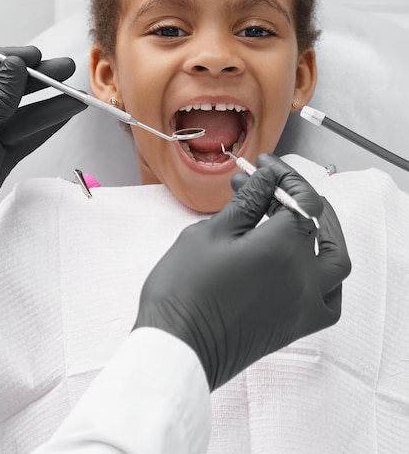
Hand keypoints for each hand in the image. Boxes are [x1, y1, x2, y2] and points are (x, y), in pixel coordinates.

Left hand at [0, 46, 86, 206]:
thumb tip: (14, 70)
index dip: (6, 59)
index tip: (33, 56)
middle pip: (2, 91)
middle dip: (35, 80)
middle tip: (63, 69)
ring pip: (17, 118)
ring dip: (49, 106)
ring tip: (76, 96)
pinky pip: (22, 143)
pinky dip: (44, 130)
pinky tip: (64, 117)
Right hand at [133, 154, 350, 390]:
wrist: (177, 347)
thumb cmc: (185, 290)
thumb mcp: (211, 233)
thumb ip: (248, 202)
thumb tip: (268, 179)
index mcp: (283, 248)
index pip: (301, 199)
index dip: (284, 175)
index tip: (263, 165)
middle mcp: (303, 277)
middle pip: (321, 225)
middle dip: (300, 199)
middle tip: (273, 187)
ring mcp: (304, 305)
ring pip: (336, 263)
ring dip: (323, 234)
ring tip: (298, 218)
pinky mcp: (295, 326)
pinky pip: (328, 298)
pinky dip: (324, 275)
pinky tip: (303, 263)